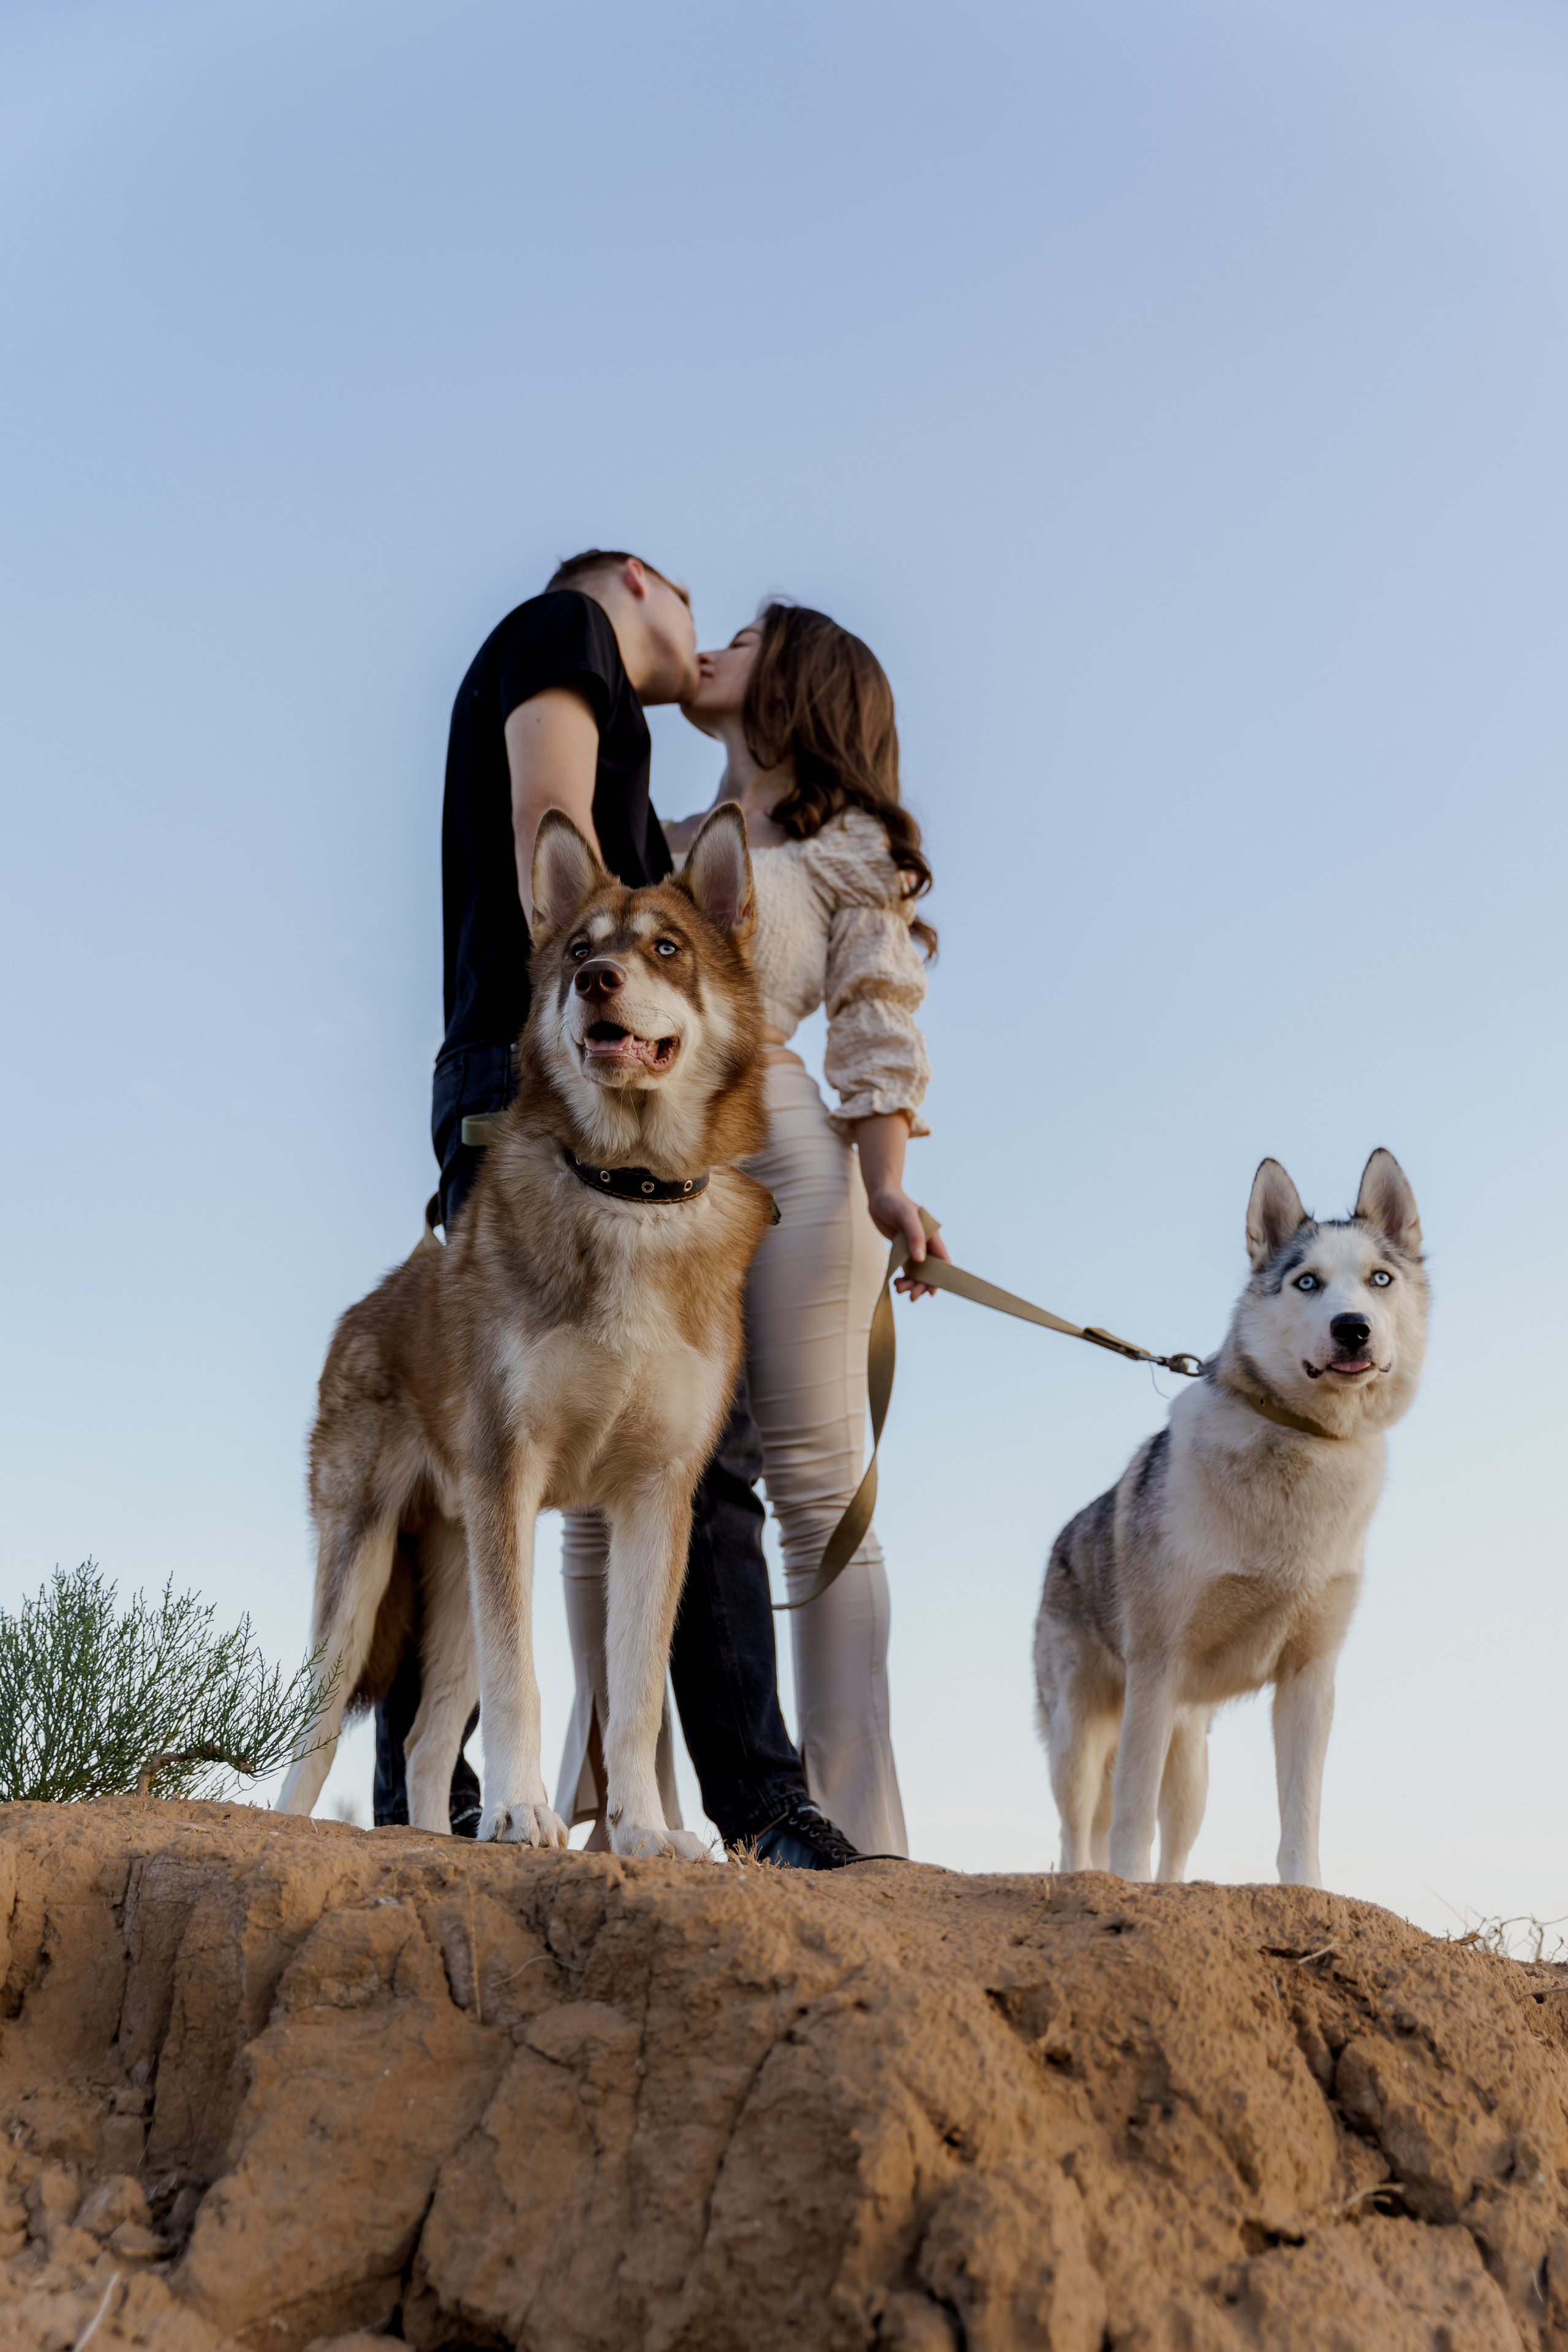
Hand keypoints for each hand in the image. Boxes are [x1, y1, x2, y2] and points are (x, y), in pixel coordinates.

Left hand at [865, 1185, 951, 1302]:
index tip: (931, 1291)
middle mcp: (925, 1242)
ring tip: (898, 1289)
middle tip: (911, 1297)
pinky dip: (903, 1277)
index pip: (942, 1260)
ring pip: (918, 1271)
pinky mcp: (903, 1248)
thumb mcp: (905, 1215)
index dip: (939, 1277)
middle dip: (922, 1284)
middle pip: (929, 1270)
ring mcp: (914, 1246)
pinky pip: (907, 1267)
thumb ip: (915, 1236)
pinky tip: (895, 1282)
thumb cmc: (894, 1201)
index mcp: (932, 1235)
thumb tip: (920, 1259)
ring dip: (911, 1283)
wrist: (879, 1195)